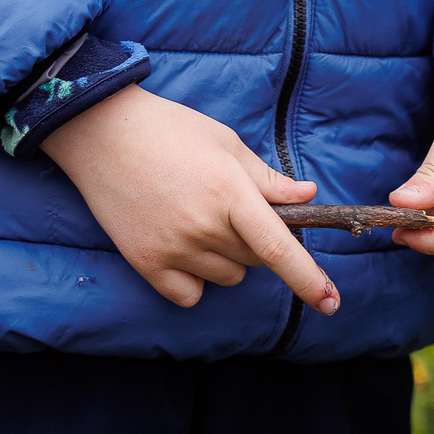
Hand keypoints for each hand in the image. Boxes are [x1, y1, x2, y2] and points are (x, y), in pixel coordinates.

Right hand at [42, 85, 337, 314]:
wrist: (101, 133)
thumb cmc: (170, 129)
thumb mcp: (226, 142)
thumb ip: (267, 178)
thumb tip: (307, 195)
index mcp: (230, 192)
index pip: (278, 249)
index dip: (309, 279)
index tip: (332, 303)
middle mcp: (204, 226)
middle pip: (256, 260)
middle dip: (256, 239)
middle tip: (229, 205)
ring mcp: (173, 248)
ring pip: (228, 276)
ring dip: (227, 258)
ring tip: (199, 217)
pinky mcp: (146, 263)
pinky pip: (191, 294)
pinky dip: (195, 279)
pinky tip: (181, 245)